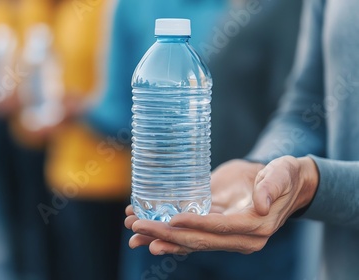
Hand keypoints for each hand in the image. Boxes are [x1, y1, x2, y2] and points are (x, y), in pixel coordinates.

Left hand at [125, 156, 318, 254]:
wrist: (284, 183)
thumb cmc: (284, 175)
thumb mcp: (283, 174)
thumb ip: (272, 186)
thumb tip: (261, 204)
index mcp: (255, 226)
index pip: (220, 228)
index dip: (196, 224)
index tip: (172, 219)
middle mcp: (239, 238)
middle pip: (198, 240)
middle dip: (166, 234)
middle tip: (138, 226)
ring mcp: (225, 236)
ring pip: (189, 242)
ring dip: (160, 237)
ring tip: (133, 233)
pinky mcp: (214, 227)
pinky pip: (189, 235)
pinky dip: (167, 234)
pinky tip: (145, 232)